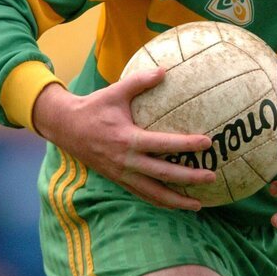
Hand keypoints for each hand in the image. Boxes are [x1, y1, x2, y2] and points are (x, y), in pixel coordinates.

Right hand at [32, 68, 215, 210]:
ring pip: (153, 193)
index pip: (163, 145)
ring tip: (199, 205)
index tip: (207, 143)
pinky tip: (176, 204)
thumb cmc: (93, 107)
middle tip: (211, 178)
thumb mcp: (115, 92)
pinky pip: (142, 194)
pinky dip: (160, 202)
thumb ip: (140, 82)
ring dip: (176, 201)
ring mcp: (122, 174)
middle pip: (163, 174)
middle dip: (188, 178)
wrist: (64, 128)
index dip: (186, 145)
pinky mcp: (118, 180)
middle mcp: (126, 161)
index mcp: (127, 140)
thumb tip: (165, 69)